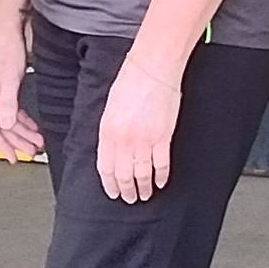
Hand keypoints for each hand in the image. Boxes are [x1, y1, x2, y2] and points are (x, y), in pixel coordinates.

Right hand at [0, 19, 42, 162]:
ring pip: (8, 120)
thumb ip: (8, 104)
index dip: (2, 145)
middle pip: (1, 127)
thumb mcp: (10, 79)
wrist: (8, 30)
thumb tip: (6, 125)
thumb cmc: (6, 49)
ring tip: (37, 142)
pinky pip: (12, 110)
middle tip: (32, 151)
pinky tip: (33, 126)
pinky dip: (23, 120)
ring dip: (22, 132)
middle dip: (17, 141)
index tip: (14, 157)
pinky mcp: (5, 88)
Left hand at [95, 53, 181, 202]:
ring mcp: (144, 141)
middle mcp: (124, 140)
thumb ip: (109, 131)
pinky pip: (161, 166)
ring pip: (142, 175)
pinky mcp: (163, 139)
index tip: (113, 192)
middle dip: (126, 191)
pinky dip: (161, 177)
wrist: (152, 69)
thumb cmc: (131, 81)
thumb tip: (111, 149)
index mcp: (107, 132)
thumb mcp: (110, 108)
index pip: (105, 168)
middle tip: (129, 198)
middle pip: (123, 176)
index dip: (109, 184)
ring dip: (144, 188)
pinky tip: (161, 182)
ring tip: (145, 194)